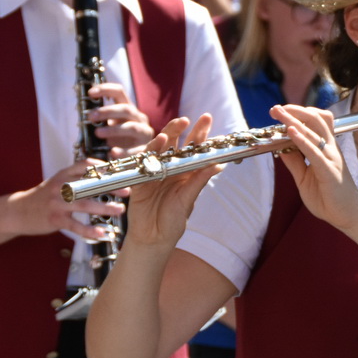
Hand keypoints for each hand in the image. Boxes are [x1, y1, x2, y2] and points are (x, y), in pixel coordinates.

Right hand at [10, 160, 124, 240]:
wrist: (17, 212)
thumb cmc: (44, 196)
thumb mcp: (58, 181)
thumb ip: (78, 177)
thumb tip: (106, 173)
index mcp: (63, 175)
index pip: (85, 165)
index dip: (103, 167)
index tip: (119, 170)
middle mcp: (60, 186)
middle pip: (88, 184)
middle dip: (109, 186)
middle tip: (127, 191)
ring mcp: (57, 203)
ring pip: (84, 204)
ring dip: (104, 207)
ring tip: (120, 209)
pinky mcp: (54, 219)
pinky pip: (75, 226)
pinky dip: (89, 230)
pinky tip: (102, 233)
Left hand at [87, 82, 153, 157]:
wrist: (136, 156)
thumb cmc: (118, 139)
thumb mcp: (109, 125)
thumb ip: (99, 119)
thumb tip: (84, 114)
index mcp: (128, 109)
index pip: (119, 92)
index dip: (105, 89)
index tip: (90, 93)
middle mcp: (138, 118)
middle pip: (126, 109)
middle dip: (107, 111)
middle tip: (90, 117)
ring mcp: (144, 133)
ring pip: (131, 127)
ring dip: (114, 129)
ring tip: (98, 133)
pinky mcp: (146, 148)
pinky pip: (135, 149)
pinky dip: (123, 151)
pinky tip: (112, 153)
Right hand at [121, 116, 225, 247]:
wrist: (153, 239)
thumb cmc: (173, 221)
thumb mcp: (189, 199)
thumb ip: (199, 181)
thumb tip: (218, 164)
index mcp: (184, 172)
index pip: (193, 149)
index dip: (199, 133)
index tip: (207, 117)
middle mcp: (169, 169)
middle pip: (174, 144)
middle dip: (180, 129)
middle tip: (187, 118)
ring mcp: (153, 173)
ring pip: (159, 149)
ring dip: (167, 136)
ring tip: (176, 125)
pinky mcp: (139, 181)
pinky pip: (144, 163)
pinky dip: (150, 152)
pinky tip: (158, 143)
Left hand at [270, 104, 357, 234]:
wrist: (347, 215)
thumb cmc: (328, 197)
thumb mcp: (304, 177)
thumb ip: (294, 161)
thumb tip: (280, 146)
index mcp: (326, 148)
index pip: (316, 122)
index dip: (299, 113)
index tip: (280, 111)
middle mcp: (330, 148)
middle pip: (315, 120)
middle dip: (294, 111)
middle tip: (275, 109)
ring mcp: (331, 158)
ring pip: (314, 131)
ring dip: (294, 120)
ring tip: (279, 113)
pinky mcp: (329, 170)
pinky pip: (314, 152)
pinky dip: (302, 140)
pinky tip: (291, 133)